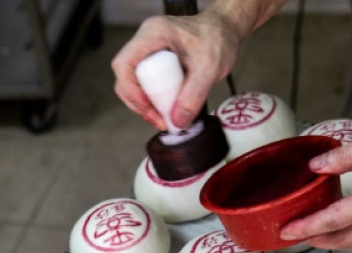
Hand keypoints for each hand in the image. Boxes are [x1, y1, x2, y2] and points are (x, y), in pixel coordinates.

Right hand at [111, 10, 243, 129]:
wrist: (226, 30)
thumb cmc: (218, 38)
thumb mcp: (209, 68)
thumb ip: (194, 96)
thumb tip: (177, 122)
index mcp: (153, 34)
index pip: (125, 64)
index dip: (131, 90)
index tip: (149, 108)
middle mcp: (145, 42)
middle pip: (126, 77)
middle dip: (139, 103)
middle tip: (160, 120)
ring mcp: (148, 51)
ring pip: (133, 83)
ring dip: (146, 104)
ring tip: (166, 118)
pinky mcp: (155, 62)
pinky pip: (145, 84)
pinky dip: (154, 100)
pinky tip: (168, 109)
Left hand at [280, 116, 351, 248]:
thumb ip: (346, 156)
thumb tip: (316, 167)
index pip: (335, 220)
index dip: (308, 227)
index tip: (286, 230)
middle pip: (345, 240)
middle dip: (316, 240)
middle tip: (291, 236)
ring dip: (332, 239)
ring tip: (310, 231)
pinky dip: (349, 231)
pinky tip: (339, 220)